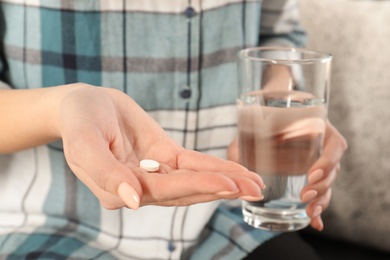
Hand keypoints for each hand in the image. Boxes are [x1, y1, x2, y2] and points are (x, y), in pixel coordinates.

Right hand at [57, 84, 264, 208]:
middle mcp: (141, 186)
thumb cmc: (78, 121)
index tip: (229, 186)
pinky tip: (236, 172)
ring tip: (256, 185)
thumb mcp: (83, 143)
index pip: (165, 192)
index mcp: (120, 189)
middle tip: (256, 190)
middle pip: (187, 191)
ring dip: (224, 181)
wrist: (83, 104)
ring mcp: (154, 171)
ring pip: (194, 180)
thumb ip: (105, 173)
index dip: (198, 187)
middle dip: (222, 190)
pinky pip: (191, 163)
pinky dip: (214, 167)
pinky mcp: (164, 155)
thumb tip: (132, 201)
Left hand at [227, 121, 346, 230]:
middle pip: (333, 169)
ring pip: (327, 184)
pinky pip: (319, 194)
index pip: (335, 144)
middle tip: (304, 196)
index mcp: (316, 127)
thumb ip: (244, 138)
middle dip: (322, 186)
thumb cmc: (255, 125)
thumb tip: (235, 155)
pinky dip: (319, 210)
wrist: (254, 131)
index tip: (312, 174)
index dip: (328, 161)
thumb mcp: (249, 129)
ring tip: (310, 212)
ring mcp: (316, 163)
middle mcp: (321, 146)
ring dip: (322, 200)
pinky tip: (316, 224)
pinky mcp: (309, 178)